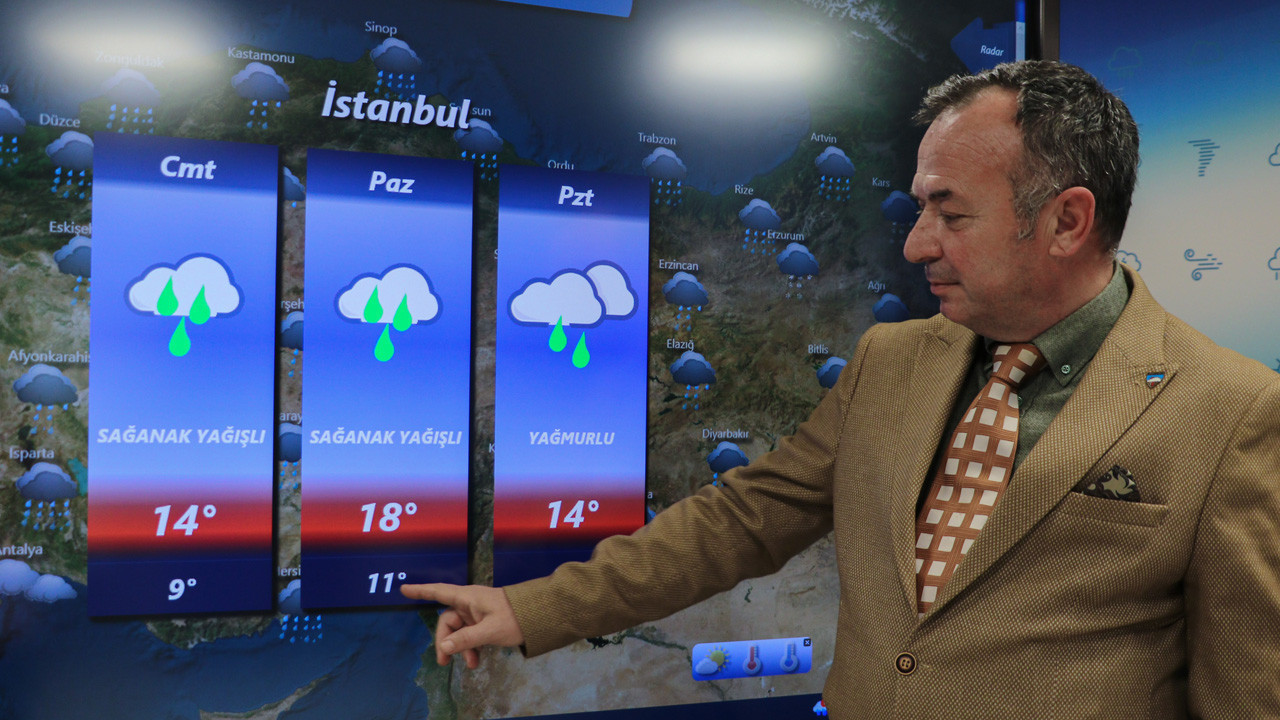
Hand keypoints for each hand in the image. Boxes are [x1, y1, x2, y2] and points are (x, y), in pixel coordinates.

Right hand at [400, 583, 524, 667]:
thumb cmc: (515, 617)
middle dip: (446, 641)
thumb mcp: (490, 630)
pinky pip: (469, 634)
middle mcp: (469, 603)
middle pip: (447, 620)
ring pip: (459, 630)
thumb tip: (444, 647)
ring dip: (461, 647)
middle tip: (444, 662)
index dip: (421, 590)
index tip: (403, 589)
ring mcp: (477, 612)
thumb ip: (466, 639)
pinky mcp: (484, 621)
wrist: (540, 616)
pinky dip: (470, 646)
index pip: (439, 591)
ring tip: (471, 664)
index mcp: (468, 597)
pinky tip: (475, 660)